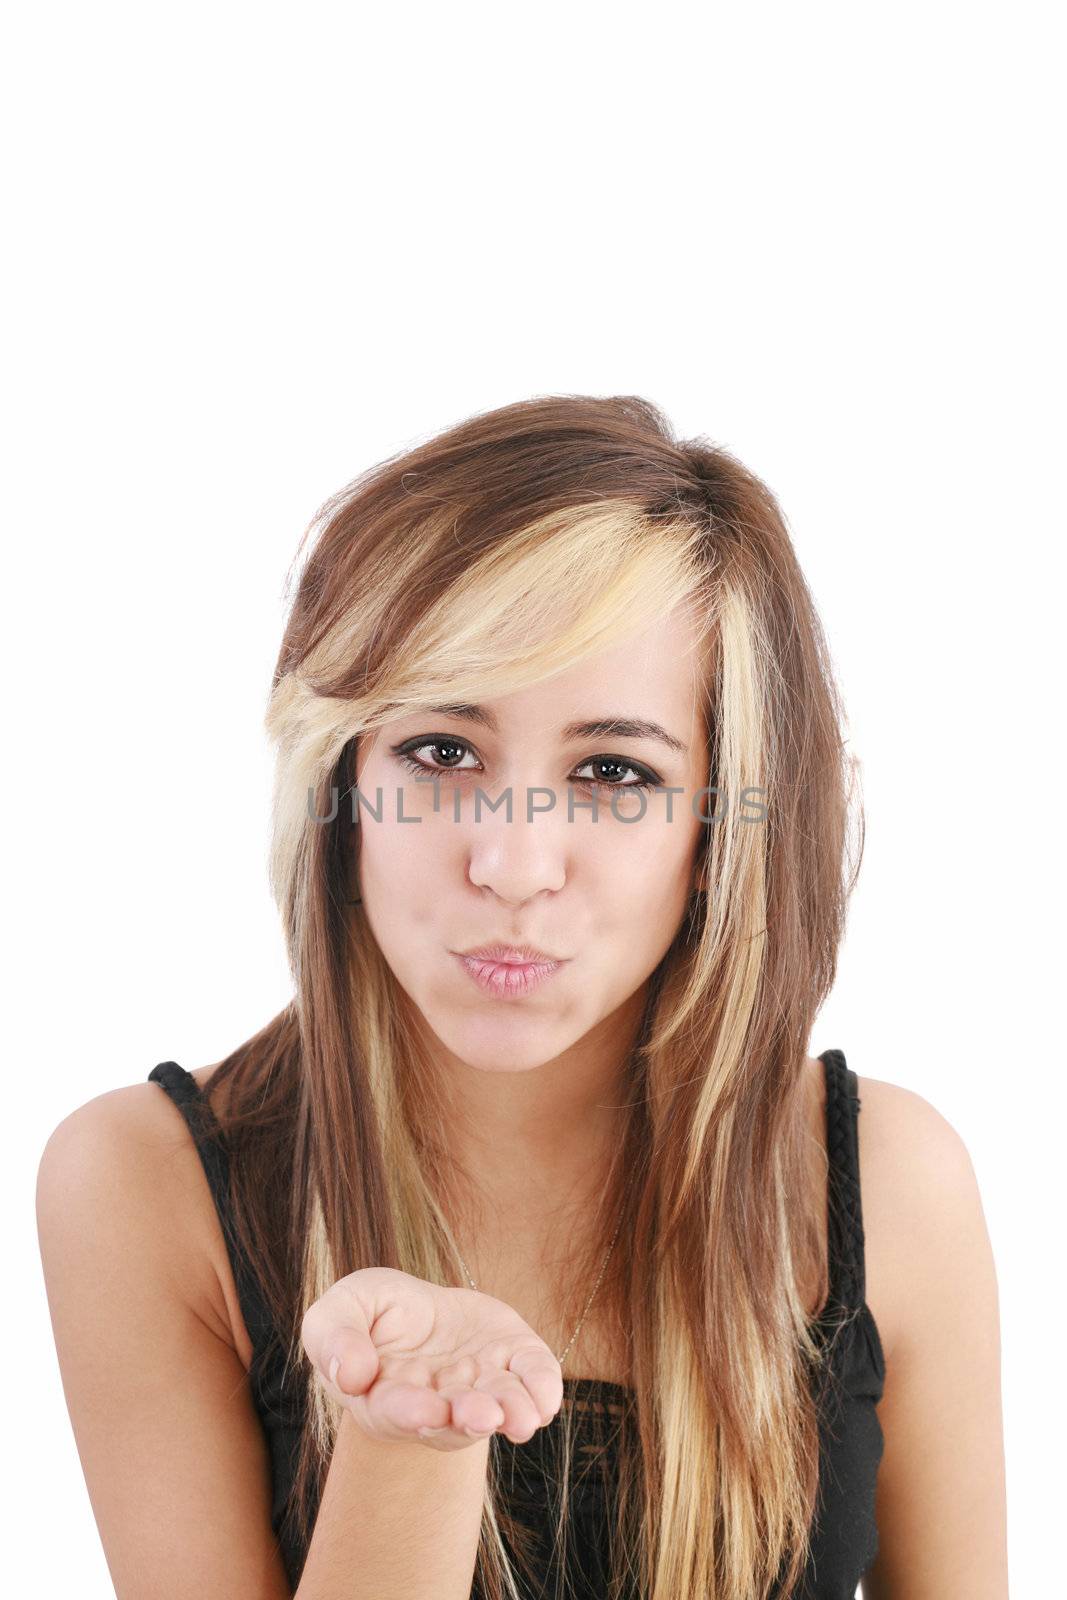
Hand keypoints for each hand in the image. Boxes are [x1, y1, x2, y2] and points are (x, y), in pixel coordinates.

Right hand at [301, 1266, 564, 1450]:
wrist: (419, 1312)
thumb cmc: (372, 1315)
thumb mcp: (341, 1308)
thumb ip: (334, 1336)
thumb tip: (348, 1374)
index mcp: (385, 1396)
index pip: (397, 1411)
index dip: (412, 1412)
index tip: (428, 1411)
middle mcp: (437, 1403)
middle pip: (453, 1420)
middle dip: (470, 1416)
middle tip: (484, 1413)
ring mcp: (478, 1386)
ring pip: (497, 1407)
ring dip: (511, 1413)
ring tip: (523, 1417)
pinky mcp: (512, 1359)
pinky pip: (532, 1379)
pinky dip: (542, 1388)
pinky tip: (547, 1398)